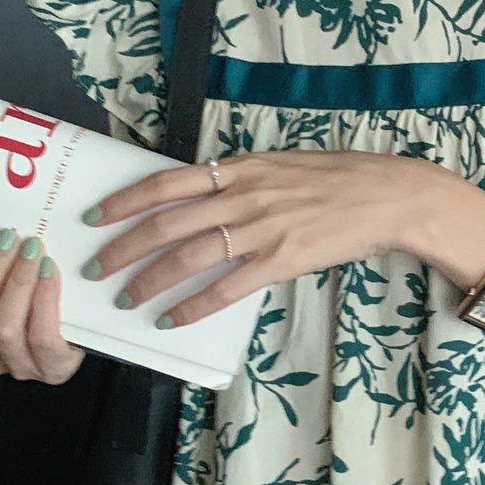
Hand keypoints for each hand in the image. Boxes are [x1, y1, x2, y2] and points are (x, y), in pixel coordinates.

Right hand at [0, 229, 86, 384]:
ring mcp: (18, 365)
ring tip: (32, 251)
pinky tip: (50, 274)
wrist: (82, 319)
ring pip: (3, 327)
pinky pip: (42, 336)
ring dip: (18, 281)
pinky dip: (44, 300)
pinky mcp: (53, 368)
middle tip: (7, 240)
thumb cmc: (25, 296)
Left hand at [80, 150, 445, 326]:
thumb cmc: (341, 178)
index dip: (125, 201)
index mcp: (240, 168)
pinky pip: (226, 288)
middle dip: (122, 249)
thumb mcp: (283, 165)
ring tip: (127, 299)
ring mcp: (261, 229)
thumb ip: (243, 180)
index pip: (166, 183)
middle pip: (165, 225)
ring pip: (188, 258)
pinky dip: (194, 306)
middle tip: (96, 268)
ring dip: (150, 281)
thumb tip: (205, 196)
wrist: (389, 194)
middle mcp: (243, 196)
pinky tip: (173, 318)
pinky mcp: (283, 260)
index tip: (96, 216)